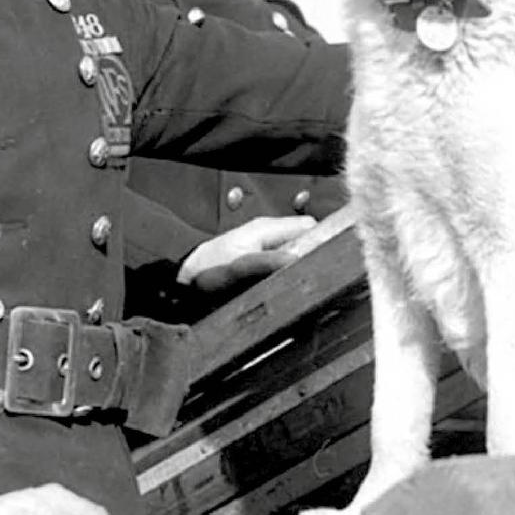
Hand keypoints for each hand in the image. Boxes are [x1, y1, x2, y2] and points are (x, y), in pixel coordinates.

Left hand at [176, 214, 317, 293]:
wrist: (184, 280)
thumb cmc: (208, 270)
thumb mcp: (239, 266)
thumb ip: (268, 262)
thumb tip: (300, 260)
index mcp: (268, 228)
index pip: (309, 226)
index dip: (323, 240)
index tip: (331, 260)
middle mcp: (270, 236)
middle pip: (307, 240)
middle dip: (315, 256)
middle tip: (319, 277)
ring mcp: (266, 249)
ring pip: (297, 254)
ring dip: (302, 268)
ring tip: (306, 284)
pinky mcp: (261, 263)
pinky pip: (285, 265)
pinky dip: (291, 275)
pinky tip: (290, 288)